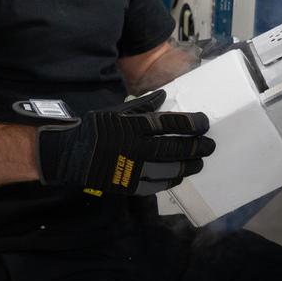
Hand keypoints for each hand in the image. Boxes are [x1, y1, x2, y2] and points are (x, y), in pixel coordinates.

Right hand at [34, 90, 214, 196]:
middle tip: (210, 145)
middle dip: (196, 146)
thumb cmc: (95, 128)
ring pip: (169, 168)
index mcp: (133, 125)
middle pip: (174, 147)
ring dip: (188, 165)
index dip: (191, 123)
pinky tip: (180, 176)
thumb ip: (142, 106)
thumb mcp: (117, 111)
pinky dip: (171, 180)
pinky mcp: (129, 185)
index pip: (170, 123)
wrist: (71, 154)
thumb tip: (164, 96)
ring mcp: (133, 168)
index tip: (205, 122)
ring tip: (200, 162)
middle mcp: (136, 147)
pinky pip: (156, 184)